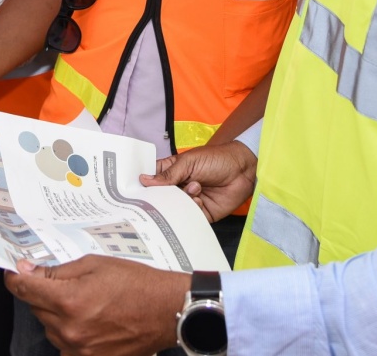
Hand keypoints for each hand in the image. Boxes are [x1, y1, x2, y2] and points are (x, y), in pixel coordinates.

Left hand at [5, 255, 186, 355]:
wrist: (165, 311)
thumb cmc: (135, 284)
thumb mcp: (95, 264)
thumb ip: (58, 271)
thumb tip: (29, 271)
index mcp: (69, 300)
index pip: (25, 289)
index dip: (16, 277)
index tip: (15, 271)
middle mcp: (69, 329)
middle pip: (36, 308)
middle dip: (44, 294)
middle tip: (66, 284)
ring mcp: (78, 348)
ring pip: (48, 328)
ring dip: (56, 314)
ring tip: (85, 302)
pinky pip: (63, 345)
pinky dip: (68, 332)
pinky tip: (87, 321)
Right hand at [141, 141, 257, 222]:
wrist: (243, 170)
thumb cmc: (216, 159)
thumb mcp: (189, 161)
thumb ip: (168, 174)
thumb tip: (143, 180)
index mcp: (172, 172)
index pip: (152, 180)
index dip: (143, 186)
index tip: (133, 190)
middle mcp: (178, 188)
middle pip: (160, 198)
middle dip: (161, 197)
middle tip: (164, 195)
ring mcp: (189, 201)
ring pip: (174, 209)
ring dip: (182, 200)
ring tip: (195, 187)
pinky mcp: (201, 213)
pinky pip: (189, 217)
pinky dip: (193, 208)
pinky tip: (201, 198)